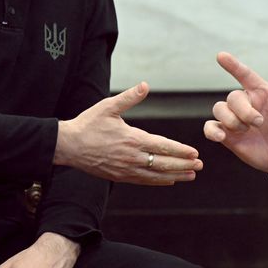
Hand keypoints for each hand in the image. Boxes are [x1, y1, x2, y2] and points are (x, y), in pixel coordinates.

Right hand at [54, 81, 202, 184]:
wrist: (68, 146)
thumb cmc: (88, 124)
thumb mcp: (108, 107)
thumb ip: (129, 98)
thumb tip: (145, 85)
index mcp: (131, 139)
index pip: (162, 146)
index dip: (180, 150)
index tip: (195, 153)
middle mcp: (131, 157)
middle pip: (163, 163)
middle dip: (183, 164)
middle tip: (199, 165)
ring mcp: (125, 169)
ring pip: (155, 175)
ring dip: (175, 176)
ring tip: (191, 175)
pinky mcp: (119, 176)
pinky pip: (143, 181)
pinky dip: (158, 181)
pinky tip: (169, 181)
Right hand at [203, 52, 267, 186]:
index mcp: (262, 94)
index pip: (246, 75)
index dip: (233, 66)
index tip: (221, 56)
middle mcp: (247, 104)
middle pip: (233, 97)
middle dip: (243, 110)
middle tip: (259, 123)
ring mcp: (235, 119)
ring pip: (219, 108)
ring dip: (230, 119)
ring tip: (245, 131)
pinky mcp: (228, 136)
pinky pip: (210, 127)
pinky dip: (211, 131)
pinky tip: (221, 137)